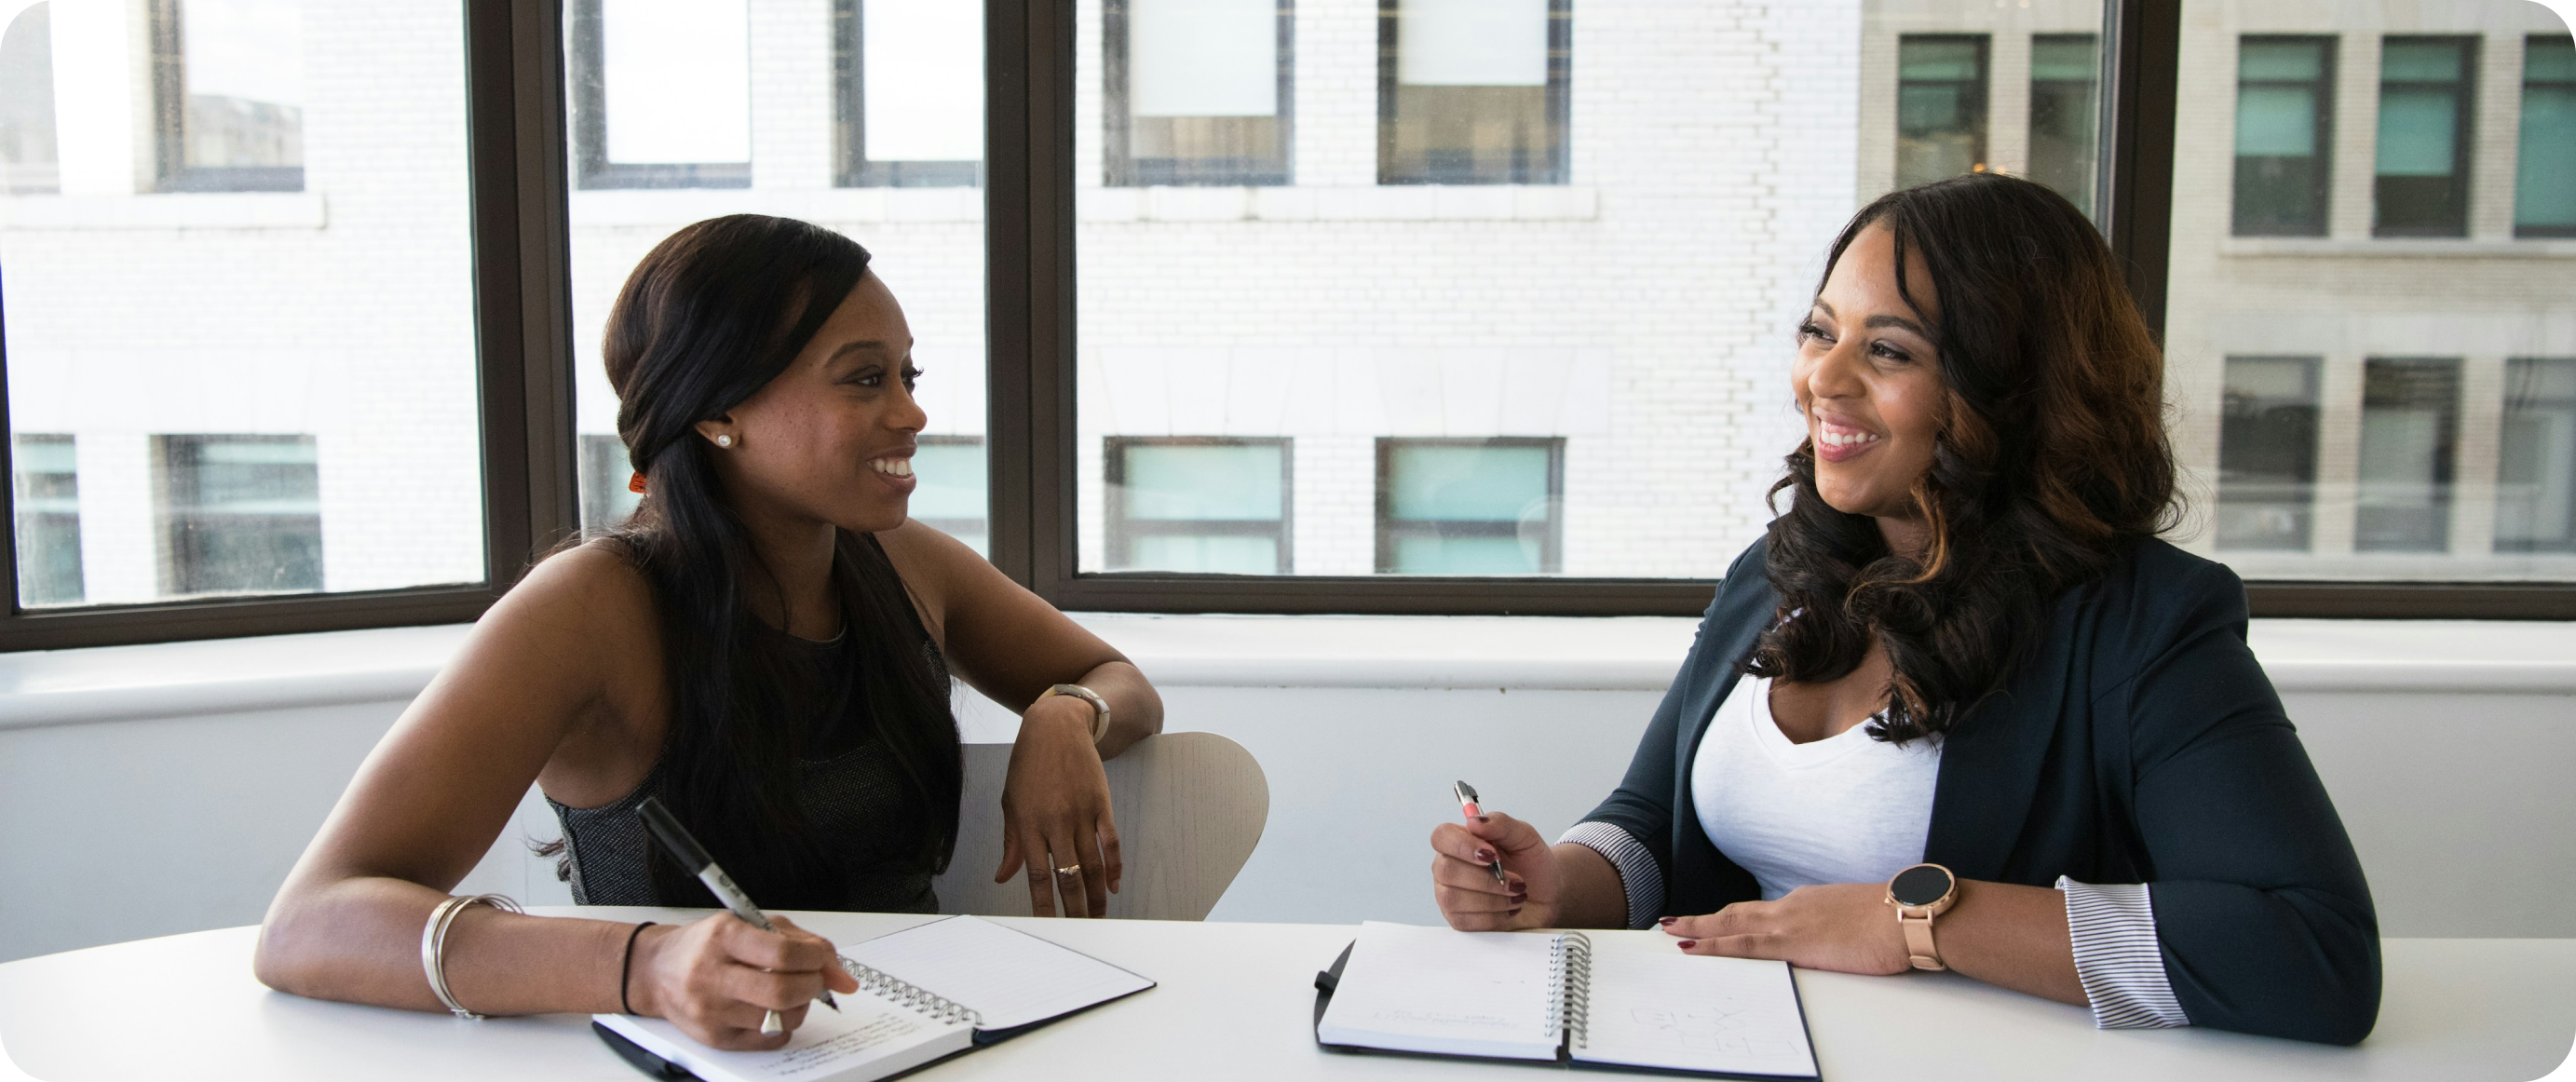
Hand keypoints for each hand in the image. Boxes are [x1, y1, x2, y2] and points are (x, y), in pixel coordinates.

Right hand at [628, 913, 857, 1050]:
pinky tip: (773, 1010)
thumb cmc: (707, 945)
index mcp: (722, 937)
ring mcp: (710, 1011)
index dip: (814, 959)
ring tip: (792, 992)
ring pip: (778, 1019)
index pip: (781, 954)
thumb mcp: (750, 925)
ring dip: (800, 1006)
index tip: (821, 960)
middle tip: (814, 979)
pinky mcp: (714, 1037)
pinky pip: (768, 1040)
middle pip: (781, 992)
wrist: (657, 971)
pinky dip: (784, 1026)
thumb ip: (799, 942)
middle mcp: (711, 975)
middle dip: (812, 986)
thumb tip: (842, 976)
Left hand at [994, 696, 1120, 917]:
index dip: (1043, 904)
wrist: (1056, 726)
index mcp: (1028, 824)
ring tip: (1099, 917)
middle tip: (1080, 930)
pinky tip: (1113, 885)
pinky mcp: (1101, 804)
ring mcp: (1081, 813)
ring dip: (1096, 895)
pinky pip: (1111, 842)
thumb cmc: (1027, 765)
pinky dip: (1114, 866)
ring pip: (1091, 864)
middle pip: (1067, 875)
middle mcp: (1055, 822)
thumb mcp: (1011, 802)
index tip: (1048, 926)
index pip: (1036, 874)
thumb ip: (1011, 842)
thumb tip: (1003, 876)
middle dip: (1074, 907)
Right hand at [1428, 811, 1554, 929]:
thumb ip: (1501, 824)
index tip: (1491, 855)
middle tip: (1516, 881)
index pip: (1441, 837)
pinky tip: (1508, 909)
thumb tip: (1474, 821)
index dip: (1462, 846)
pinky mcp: (1459, 920)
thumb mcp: (1525, 837)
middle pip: (1446, 871)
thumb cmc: (1533, 864)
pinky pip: (1466, 921)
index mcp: (1461, 841)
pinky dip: (1494, 917)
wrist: (1548, 894)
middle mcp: (1450, 867)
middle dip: (1486, 880)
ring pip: (1454, 899)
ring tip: (1516, 895)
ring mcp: (1450, 895)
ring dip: (1493, 900)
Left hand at [1661, 883, 1910, 973]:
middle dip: (1704, 918)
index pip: (1762, 911)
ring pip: (1729, 924)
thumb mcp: (1859, 920)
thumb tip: (1835, 936)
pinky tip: (1691, 947)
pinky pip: (1740, 944)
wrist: (1908, 915)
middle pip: (1737, 912)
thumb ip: (1838, 926)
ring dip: (1697, 928)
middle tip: (1673, 921)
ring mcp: (1789, 923)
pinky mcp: (1792, 942)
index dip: (1734, 916)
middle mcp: (1791, 907)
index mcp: (1808, 902)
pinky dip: (1712, 945)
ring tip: (1669, 931)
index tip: (1716, 920)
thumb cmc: (1895, 919)